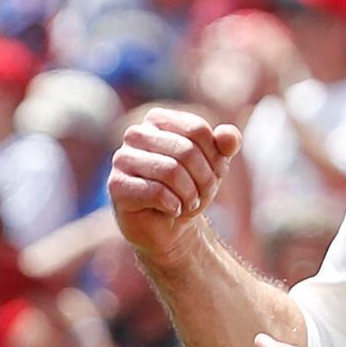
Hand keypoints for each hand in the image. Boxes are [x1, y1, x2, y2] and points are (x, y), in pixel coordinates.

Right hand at [104, 109, 240, 256]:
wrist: (168, 226)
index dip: (214, 156)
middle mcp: (136, 134)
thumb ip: (226, 144)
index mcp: (157, 120)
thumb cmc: (189, 188)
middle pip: (186, 150)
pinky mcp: (116, 185)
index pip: (197, 129)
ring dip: (190, 193)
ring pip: (170, 171)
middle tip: (204, 194)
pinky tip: (173, 210)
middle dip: (204, 178)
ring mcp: (122, 159)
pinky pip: (155, 192)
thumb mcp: (215, 164)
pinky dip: (173, 205)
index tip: (214, 173)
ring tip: (190, 203)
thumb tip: (229, 136)